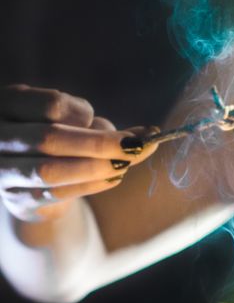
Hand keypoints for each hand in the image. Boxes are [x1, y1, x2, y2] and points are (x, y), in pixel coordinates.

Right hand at [0, 84, 157, 222]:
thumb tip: (149, 134)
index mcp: (9, 104)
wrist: (27, 180)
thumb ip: (98, 124)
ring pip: (51, 170)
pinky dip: (92, 185)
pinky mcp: (17, 198)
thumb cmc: (55, 140)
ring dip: (97, 167)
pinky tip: (114, 177)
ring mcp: (3, 170)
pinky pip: (57, 193)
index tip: (107, 123)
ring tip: (126, 162)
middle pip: (50, 139)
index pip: (49, 105)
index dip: (84, 114)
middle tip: (137, 146)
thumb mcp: (67, 121)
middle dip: (100, 144)